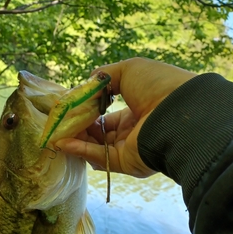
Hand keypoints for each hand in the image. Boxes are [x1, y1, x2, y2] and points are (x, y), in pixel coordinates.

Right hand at [55, 57, 196, 177]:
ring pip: (96, 145)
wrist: (176, 110)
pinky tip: (62, 142)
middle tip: (60, 120)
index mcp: (137, 111)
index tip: (71, 107)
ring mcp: (129, 149)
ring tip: (56, 130)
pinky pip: (98, 157)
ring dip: (76, 138)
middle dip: (79, 126)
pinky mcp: (125, 163)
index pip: (108, 113)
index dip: (89, 110)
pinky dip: (80, 150)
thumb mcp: (129, 70)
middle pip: (99, 131)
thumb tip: (89, 81)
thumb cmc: (157, 85)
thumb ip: (106, 76)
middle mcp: (133, 131)